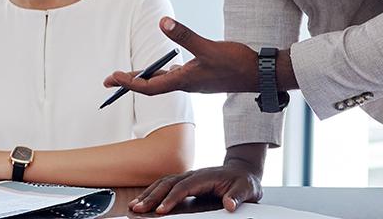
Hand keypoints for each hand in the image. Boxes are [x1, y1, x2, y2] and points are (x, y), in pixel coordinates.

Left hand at [103, 18, 262, 94]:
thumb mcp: (208, 47)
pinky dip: (163, 72)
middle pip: (152, 86)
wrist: (259, 74)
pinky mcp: (202, 76)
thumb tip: (162, 21)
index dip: (129, 82)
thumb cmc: (236, 63)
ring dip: (145, 78)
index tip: (112, 78)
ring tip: (129, 75)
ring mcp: (194, 81)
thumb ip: (184, 35)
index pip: (149, 86)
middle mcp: (186, 84)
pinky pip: (176, 76)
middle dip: (130, 81)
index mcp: (183, 81)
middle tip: (109, 80)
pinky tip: (164, 67)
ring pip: (163, 81)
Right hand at [129, 160, 262, 213]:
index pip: (184, 187)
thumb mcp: (247, 189)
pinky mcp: (186, 182)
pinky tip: (144, 200)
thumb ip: (237, 197)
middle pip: (168, 184)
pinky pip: (166, 186)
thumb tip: (230, 205)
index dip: (171, 198)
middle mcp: (193, 175)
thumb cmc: (243, 181)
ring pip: (163, 183)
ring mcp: (188, 177)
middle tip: (138, 208)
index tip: (162, 210)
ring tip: (135, 205)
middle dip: (152, 196)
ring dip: (148, 194)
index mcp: (205, 176)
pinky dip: (152, 192)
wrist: (243, 171)